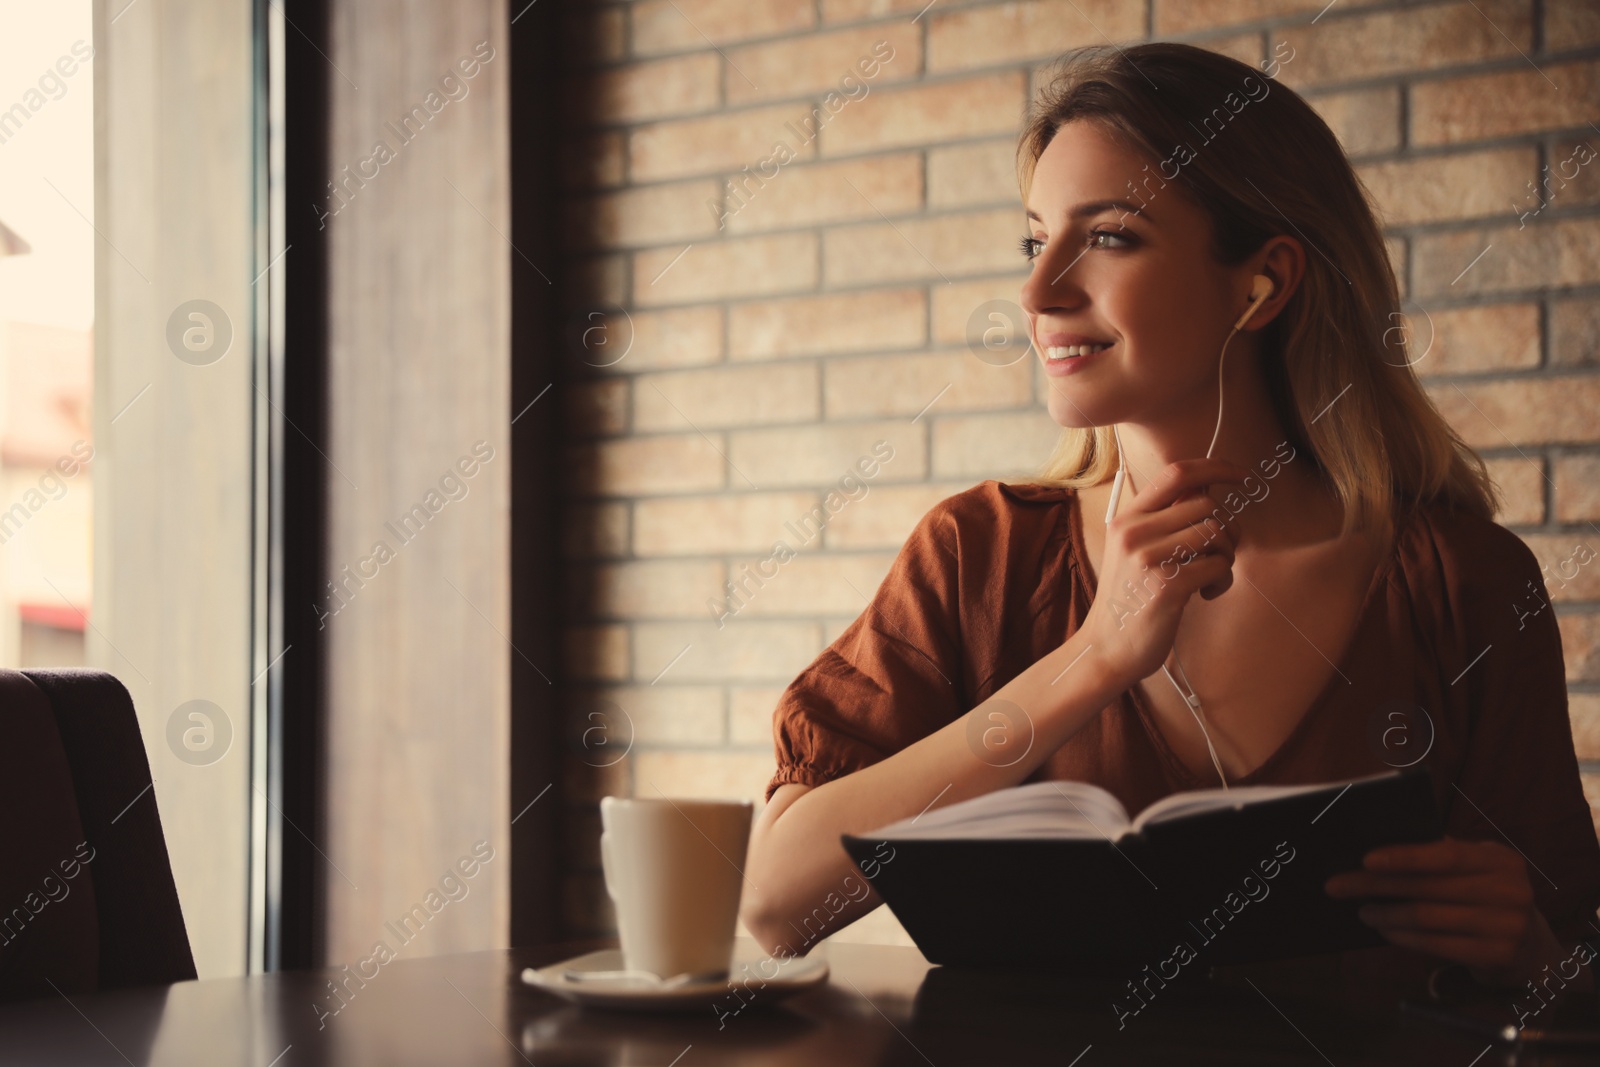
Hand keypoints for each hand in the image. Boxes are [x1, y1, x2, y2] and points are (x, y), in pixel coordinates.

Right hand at [1078, 459, 1247, 688]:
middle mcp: (1134, 532)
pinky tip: (1206, 593)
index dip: (1215, 467)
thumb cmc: (1130, 597)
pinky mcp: (1167, 586)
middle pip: (1206, 504)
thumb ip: (1165, 519)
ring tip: (1210, 576)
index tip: (1241, 474)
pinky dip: (1222, 579)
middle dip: (1228, 527)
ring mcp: (1149, 558)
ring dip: (1226, 555)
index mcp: (1127, 518)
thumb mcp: (1135, 549)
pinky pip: (1218, 566)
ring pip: (1216, 532)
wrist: (1106, 647)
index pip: (1176, 473)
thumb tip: (1209, 487)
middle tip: (1220, 552)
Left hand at [1324, 838, 1577, 987]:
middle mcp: (1511, 891)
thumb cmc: (1486, 896)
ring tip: (1361, 910)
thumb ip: (1440, 855)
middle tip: (1338, 886)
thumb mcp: (1475, 870)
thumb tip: (1377, 849)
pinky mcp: (1498, 956)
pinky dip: (1403, 937)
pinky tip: (1384, 930)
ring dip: (1385, 914)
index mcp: (1501, 860)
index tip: (1364, 859)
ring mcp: (1508, 926)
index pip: (1445, 854)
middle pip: (1427, 887)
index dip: (1403, 856)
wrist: (1532, 947)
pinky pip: (1436, 945)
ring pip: (1427, 917)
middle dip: (1375, 886)